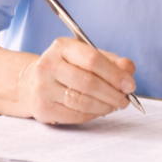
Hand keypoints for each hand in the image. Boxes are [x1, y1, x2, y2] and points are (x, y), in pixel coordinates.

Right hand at [15, 36, 136, 124]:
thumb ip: (112, 62)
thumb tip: (128, 70)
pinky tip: (100, 110)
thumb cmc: (67, 68)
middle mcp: (49, 65)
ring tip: (115, 105)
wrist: (32, 83)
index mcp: (62, 47)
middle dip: (112, 94)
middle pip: (88, 82)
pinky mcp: (43, 108)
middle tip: (125, 99)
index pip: (92, 60)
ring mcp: (44, 88)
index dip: (114, 74)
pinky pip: (75, 115)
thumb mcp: (88, 57)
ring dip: (105, 106)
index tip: (129, 84)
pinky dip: (93, 114)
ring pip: (82, 101)